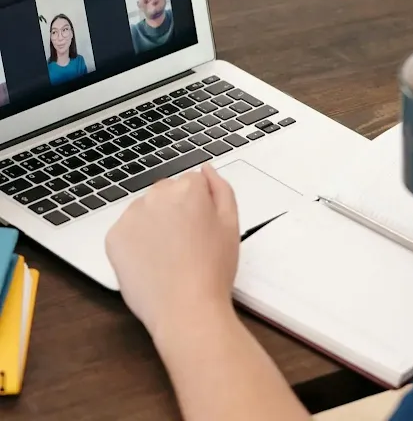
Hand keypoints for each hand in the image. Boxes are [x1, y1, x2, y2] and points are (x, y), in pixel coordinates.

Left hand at [105, 164, 239, 338]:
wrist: (186, 310)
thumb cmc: (213, 270)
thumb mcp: (232, 223)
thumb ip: (221, 188)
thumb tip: (206, 168)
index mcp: (189, 189)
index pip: (192, 182)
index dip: (200, 206)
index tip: (202, 228)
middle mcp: (157, 195)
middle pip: (167, 192)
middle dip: (175, 209)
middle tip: (187, 243)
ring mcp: (132, 215)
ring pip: (145, 209)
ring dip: (154, 222)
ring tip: (169, 254)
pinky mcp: (114, 236)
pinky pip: (127, 229)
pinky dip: (136, 240)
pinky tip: (151, 261)